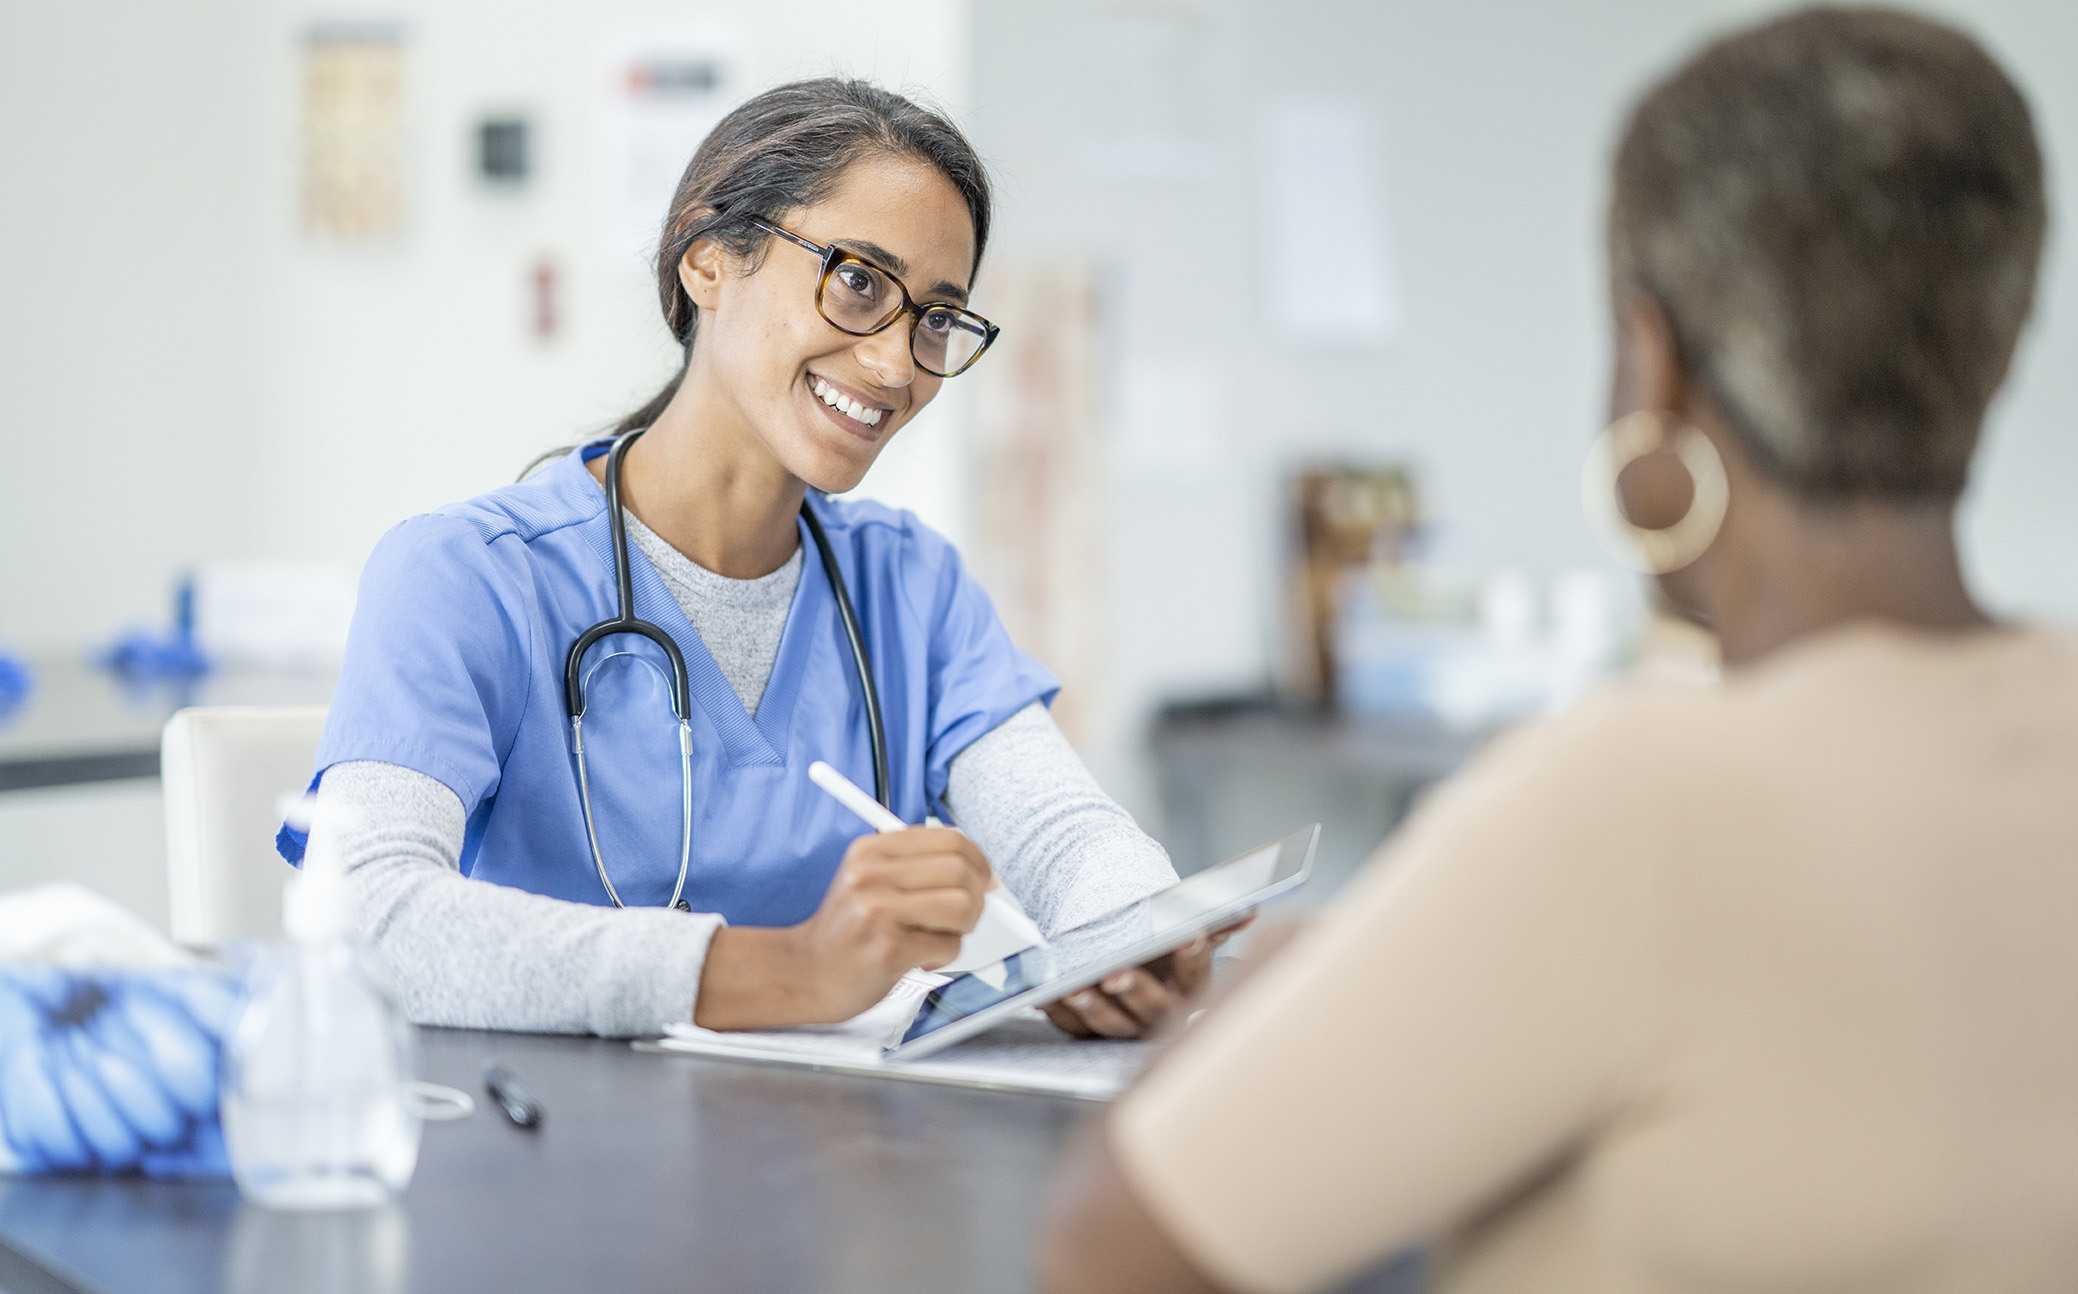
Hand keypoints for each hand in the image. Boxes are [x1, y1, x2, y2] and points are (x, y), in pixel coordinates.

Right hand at [694, 827, 989, 1028]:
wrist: (802, 973)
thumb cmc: (846, 931)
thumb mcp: (868, 881)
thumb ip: (916, 868)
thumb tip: (982, 870)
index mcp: (871, 850)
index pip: (948, 839)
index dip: (978, 860)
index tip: (984, 879)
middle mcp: (872, 874)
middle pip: (961, 871)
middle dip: (977, 897)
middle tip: (966, 916)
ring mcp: (878, 911)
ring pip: (962, 907)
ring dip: (963, 928)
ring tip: (941, 937)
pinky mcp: (887, 949)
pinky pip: (948, 946)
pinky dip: (943, 956)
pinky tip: (920, 958)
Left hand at [1040, 917, 1251, 1040]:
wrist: (1131, 964)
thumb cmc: (1161, 951)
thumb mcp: (1185, 934)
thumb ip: (1213, 922)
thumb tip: (1246, 911)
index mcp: (1191, 990)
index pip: (1198, 976)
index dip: (1194, 957)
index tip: (1189, 935)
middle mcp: (1161, 1017)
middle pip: (1153, 1010)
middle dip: (1134, 992)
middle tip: (1115, 974)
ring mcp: (1126, 1029)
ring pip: (1110, 1025)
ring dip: (1091, 1008)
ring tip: (1073, 988)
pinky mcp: (1092, 1035)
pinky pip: (1073, 1028)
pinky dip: (1058, 1013)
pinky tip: (1045, 997)